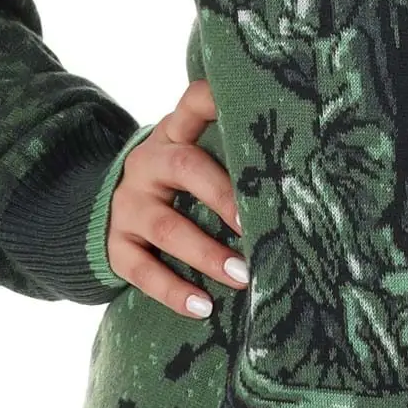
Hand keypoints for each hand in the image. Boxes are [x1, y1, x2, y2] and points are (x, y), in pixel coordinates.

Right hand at [106, 77, 247, 321]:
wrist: (104, 210)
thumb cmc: (174, 183)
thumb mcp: (190, 156)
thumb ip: (227, 154)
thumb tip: (303, 171)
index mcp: (172, 135)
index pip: (192, 104)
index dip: (214, 99)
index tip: (245, 103)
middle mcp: (147, 163)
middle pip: (185, 166)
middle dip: (224, 195)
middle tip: (255, 223)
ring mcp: (128, 205)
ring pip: (167, 227)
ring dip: (207, 254)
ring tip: (242, 277)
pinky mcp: (115, 245)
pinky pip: (142, 270)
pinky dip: (173, 291)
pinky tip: (203, 308)